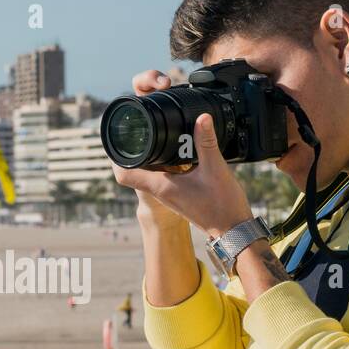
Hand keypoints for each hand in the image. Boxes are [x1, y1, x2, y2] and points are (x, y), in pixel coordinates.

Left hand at [112, 100, 253, 238]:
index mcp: (161, 186)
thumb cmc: (222, 206)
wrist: (233, 230)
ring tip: (152, 138)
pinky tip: (176, 154)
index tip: (116, 141)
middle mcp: (161, 192)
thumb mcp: (215, 169)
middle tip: (136, 132)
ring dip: (148, 158)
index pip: (125, 175)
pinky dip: (164, 165)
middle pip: (134, 171)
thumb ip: (206, 142)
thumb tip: (201, 118)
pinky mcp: (180, 196)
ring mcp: (170, 195)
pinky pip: (164, 177)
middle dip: (132, 152)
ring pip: (149, 174)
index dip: (115, 158)